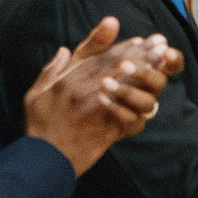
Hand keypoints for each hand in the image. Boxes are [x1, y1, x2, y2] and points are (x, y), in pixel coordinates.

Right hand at [21, 18, 183, 175]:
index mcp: (68, 81)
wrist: (46, 158)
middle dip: (141, 53)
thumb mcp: (36, 93)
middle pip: (118, 66)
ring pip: (127, 85)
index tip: (139, 40)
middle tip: (160, 43)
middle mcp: (84, 91)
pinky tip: (152, 92)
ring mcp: (98, 109)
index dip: (122, 47)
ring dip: (146, 71)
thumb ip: (51, 70)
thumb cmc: (41, 125)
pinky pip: (130, 111)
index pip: (100, 57)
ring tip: (161, 61)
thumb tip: (63, 50)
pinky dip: (142, 98)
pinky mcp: (109, 127)